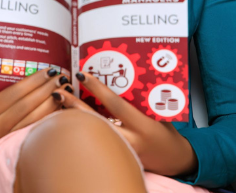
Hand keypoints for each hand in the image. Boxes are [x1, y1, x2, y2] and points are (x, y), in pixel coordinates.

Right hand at [0, 67, 72, 161]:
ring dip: (52, 102)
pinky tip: (59, 105)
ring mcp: (6, 139)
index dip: (33, 81)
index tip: (48, 71)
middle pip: (26, 105)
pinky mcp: (17, 145)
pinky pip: (37, 128)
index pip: (14, 94)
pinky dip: (50, 115)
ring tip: (64, 89)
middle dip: (46, 89)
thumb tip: (33, 76)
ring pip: (35, 118)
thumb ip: (3, 91)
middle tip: (61, 78)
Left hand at [54, 71, 198, 176]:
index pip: (116, 104)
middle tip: (59, 92)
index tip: (82, 75)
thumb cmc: (166, 133)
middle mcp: (131, 140)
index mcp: (143, 126)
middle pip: (97, 122)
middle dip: (75, 106)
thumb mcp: (159, 114)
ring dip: (74, 118)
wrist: (177, 160)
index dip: (97, 89)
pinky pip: (96, 141)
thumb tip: (119, 80)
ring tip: (58, 103)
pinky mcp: (117, 158)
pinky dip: (82, 128)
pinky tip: (68, 119)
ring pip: (92, 133)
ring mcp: (123, 151)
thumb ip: (140, 102)